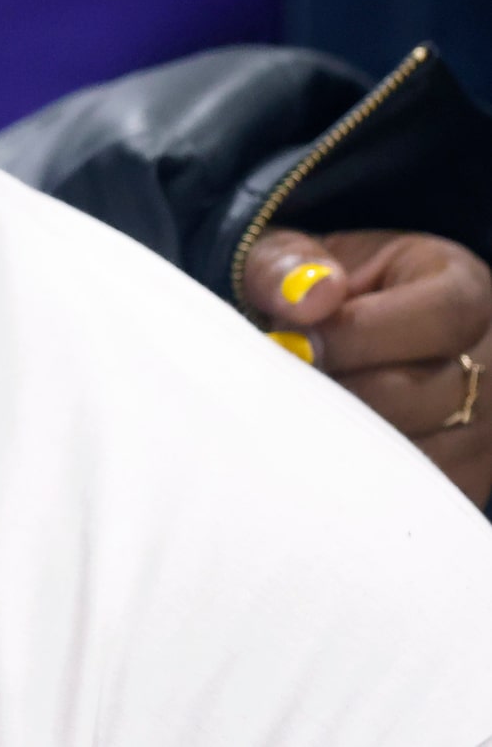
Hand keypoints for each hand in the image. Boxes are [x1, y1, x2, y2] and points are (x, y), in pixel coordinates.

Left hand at [246, 227, 491, 507]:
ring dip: (348, 443)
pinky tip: (319, 459)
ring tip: (298, 421)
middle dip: (343, 396)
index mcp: (465, 290)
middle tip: (283, 393)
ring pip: (427, 456)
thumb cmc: (322, 294)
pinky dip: (365, 485)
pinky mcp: (471, 476)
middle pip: (432, 396)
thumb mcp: (296, 257)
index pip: (441, 318)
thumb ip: (287, 264)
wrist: (343, 336)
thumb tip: (308, 294)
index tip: (294, 345)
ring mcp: (491, 427)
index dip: (360, 336)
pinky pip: (423, 497)